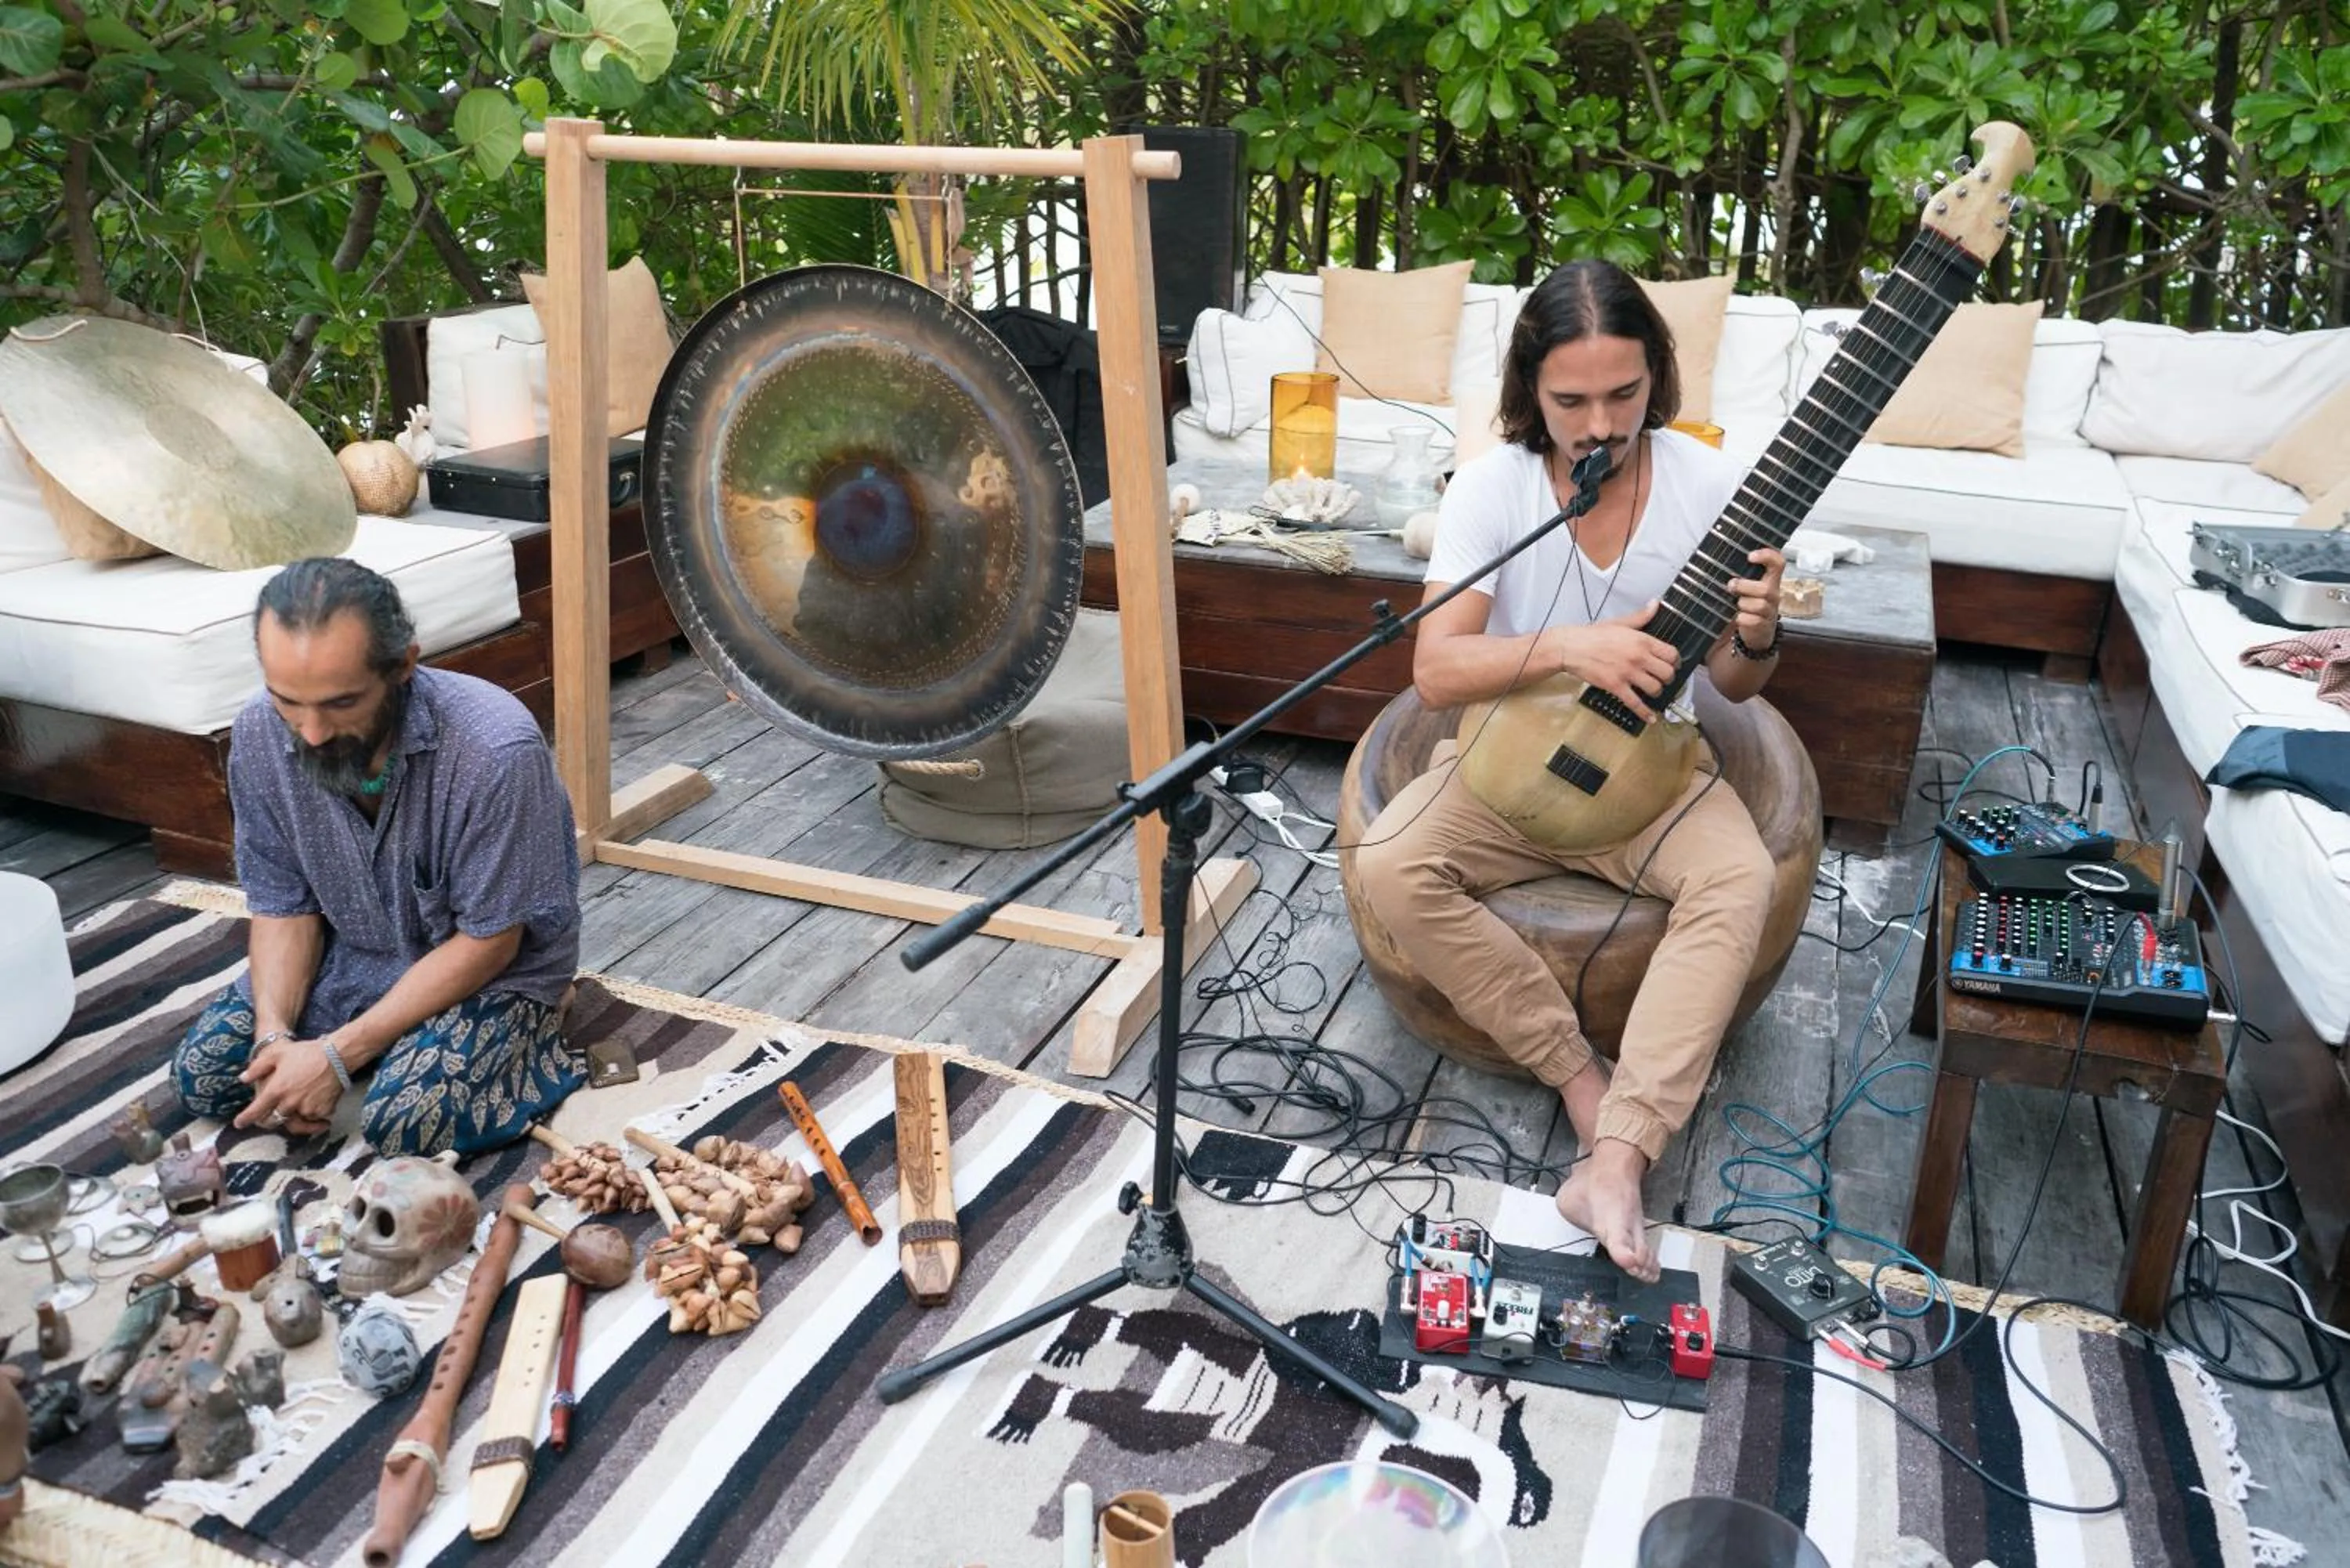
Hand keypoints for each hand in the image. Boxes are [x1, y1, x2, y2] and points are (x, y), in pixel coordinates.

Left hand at [236, 1036, 341, 1134]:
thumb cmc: (306, 1052)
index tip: (239, 1123)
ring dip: (292, 1119)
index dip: (245, 1119)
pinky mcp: (322, 1110)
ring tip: (294, 1114)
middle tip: (269, 1118)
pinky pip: (313, 1119)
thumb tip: (243, 1079)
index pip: (256, 1111)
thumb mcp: (277, 1054)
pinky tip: (313, 1108)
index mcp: (276, 1090)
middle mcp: (289, 1103)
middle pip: (274, 1121)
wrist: (337, 1055)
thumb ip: (257, 1067)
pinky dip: (311, 1116)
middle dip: (269, 1121)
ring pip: (295, 1122)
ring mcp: (307, 1108)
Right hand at [1549, 601, 1677, 721]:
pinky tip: (1651, 718)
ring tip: (1653, 691)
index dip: (1675, 662)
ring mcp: (1628, 673)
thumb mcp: (1620, 622)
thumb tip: (1655, 603)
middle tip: (1663, 679)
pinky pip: (1635, 703)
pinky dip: (1645, 713)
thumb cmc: (1593, 634)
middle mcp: (1638, 657)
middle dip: (1668, 678)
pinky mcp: (1616, 686)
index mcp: (1642, 640)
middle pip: (1667, 673)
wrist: (1571, 647)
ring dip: (1657, 692)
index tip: (1673, 664)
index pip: (1671, 654)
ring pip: (1655, 689)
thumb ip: (1641, 616)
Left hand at [1728, 547, 1785, 649]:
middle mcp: (1773, 595)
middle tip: (1731, 586)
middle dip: (1744, 586)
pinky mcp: (1763, 626)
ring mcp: (1770, 611)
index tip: (1750, 556)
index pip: (1778, 563)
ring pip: (1759, 605)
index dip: (1767, 556)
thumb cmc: (1748, 605)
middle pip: (1766, 589)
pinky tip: (1738, 618)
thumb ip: (1742, 575)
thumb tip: (1719, 561)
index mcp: (1770, 581)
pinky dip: (1741, 619)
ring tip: (1736, 605)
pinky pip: (1752, 621)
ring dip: (1742, 604)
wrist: (1755, 634)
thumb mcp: (1748, 588)